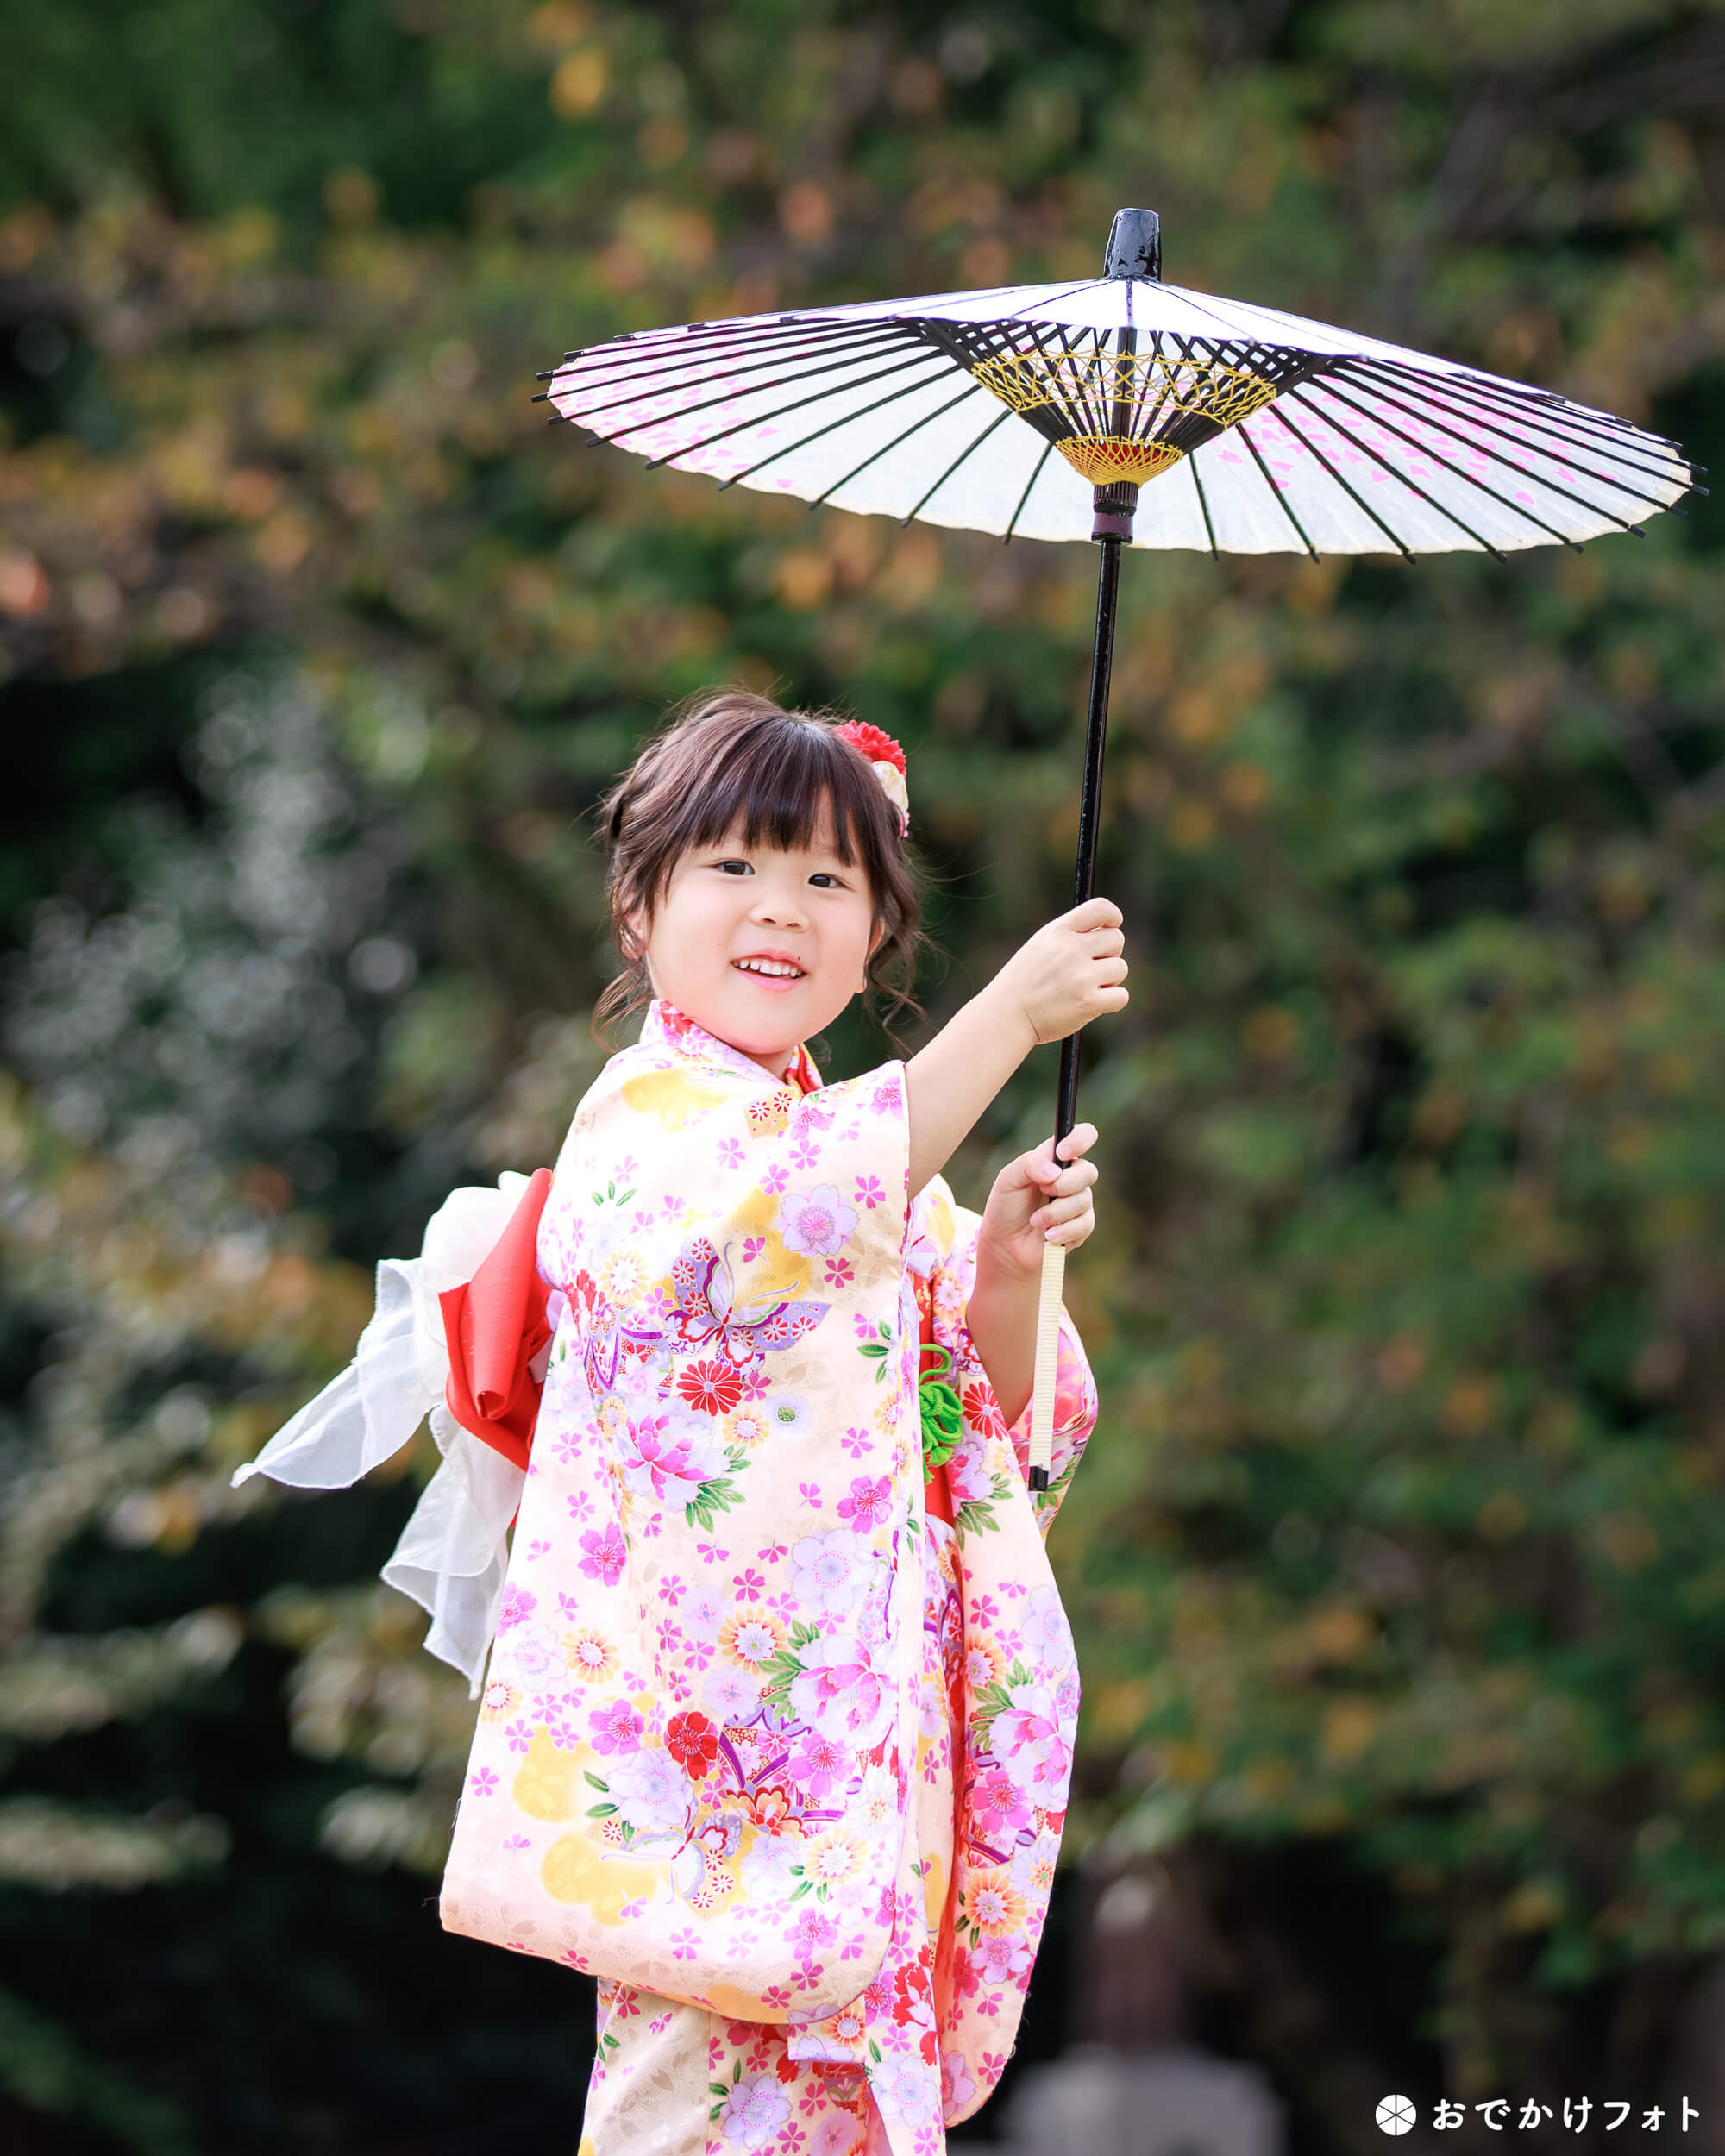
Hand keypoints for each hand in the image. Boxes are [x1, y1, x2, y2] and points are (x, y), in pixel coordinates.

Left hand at [977, 1122, 1100, 1279]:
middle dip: (1064, 1184)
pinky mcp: (1082, 1227)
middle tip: (1044, 1192)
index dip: (1080, 1139)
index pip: (1083, 1136)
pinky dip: (1063, 1230)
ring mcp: (1079, 1202)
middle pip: (1089, 1171)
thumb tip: (1055, 1171)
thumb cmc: (1006, 1207)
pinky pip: (1084, 1224)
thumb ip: (1030, 1165)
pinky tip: (1047, 1235)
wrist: (1004, 1245)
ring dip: (1055, 1212)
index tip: (1063, 1153)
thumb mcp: (1008, 1179)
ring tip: (1035, 1221)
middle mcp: (1071, 1177)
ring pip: (1083, 1200)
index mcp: (1055, 1159)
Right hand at [993, 898, 1128, 1046]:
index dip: (1113, 917)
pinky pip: (1121, 996)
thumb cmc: (1024, 982)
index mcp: (1058, 932)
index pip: (1100, 909)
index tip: (1112, 927)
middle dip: (1110, 953)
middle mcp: (1070, 950)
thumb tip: (1107, 930)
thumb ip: (1070, 935)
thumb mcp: (1040, 946)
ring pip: (1120, 968)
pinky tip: (1092, 1003)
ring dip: (1109, 979)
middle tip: (1094, 966)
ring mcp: (1080, 977)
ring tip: (1086, 987)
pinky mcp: (1089, 1003)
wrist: (1007, 1016)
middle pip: (1116, 939)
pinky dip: (1112, 1001)